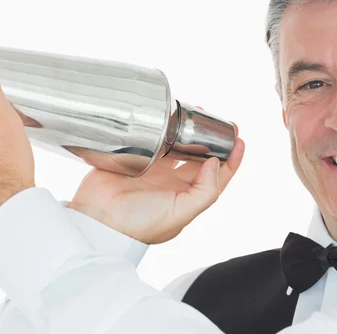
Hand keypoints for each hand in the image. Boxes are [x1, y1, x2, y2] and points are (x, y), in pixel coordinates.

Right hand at [68, 125, 244, 243]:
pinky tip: (172, 117)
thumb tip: (215, 163)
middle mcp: (173, 183)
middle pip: (200, 157)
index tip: (239, 139)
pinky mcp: (136, 159)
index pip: (216, 177)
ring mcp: (154, 170)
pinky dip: (166, 129)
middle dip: (214, 140)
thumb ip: (204, 192)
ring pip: (179, 146)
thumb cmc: (138, 224)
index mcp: (186, 197)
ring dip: (190, 131)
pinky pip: (156, 140)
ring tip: (199, 113)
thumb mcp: (180, 214)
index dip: (231, 159)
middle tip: (222, 122)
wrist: (97, 219)